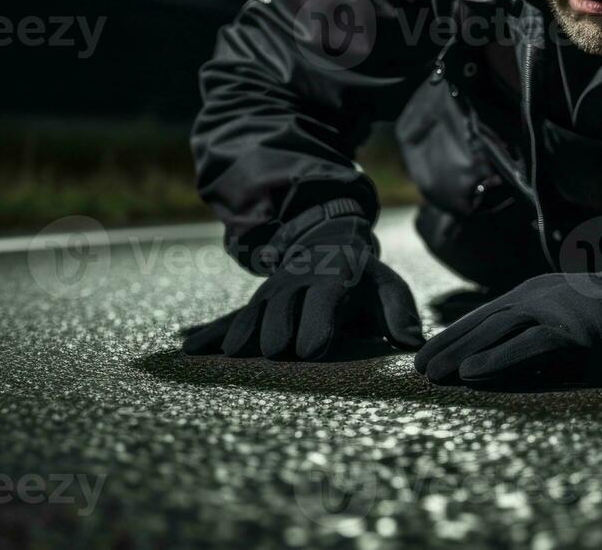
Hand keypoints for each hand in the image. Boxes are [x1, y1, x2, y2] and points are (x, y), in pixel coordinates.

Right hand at [182, 218, 422, 358]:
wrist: (326, 244)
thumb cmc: (363, 279)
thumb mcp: (386, 287)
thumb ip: (399, 311)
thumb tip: (412, 342)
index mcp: (333, 279)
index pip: (324, 301)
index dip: (318, 322)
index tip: (313, 349)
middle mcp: (296, 285)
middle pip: (282, 308)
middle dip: (278, 329)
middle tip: (274, 353)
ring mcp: (270, 295)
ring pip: (252, 313)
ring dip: (242, 333)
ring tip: (230, 356)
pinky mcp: (253, 307)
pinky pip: (228, 319)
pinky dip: (209, 334)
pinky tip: (189, 352)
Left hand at [415, 247, 601, 385]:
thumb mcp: (563, 306)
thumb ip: (536, 320)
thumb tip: (507, 343)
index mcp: (529, 291)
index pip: (481, 314)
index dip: (451, 333)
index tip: (425, 352)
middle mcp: (532, 296)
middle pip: (480, 322)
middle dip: (446, 345)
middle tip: (418, 369)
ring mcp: (549, 310)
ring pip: (493, 332)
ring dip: (460, 353)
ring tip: (434, 374)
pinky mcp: (568, 329)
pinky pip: (524, 346)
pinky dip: (495, 359)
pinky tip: (472, 373)